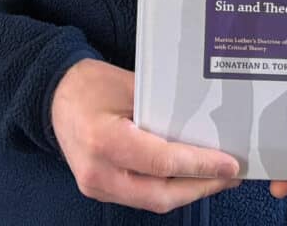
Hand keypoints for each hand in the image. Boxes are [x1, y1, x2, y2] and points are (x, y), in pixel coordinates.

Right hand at [51, 58, 241, 213]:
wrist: (54, 96)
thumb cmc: (90, 84)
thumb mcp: (129, 85)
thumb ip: (163, 107)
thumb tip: (205, 124)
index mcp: (104, 141)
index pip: (162, 163)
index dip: (199, 166)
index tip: (229, 164)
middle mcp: (98, 172)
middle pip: (161, 194)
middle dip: (201, 186)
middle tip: (231, 175)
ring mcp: (97, 186)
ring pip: (153, 201)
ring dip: (188, 192)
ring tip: (217, 178)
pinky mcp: (100, 190)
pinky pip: (142, 197)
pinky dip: (169, 190)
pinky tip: (190, 178)